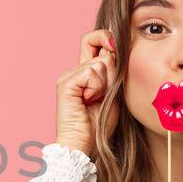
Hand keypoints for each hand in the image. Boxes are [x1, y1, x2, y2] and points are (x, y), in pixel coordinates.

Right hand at [55, 29, 119, 157]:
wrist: (84, 144)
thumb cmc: (98, 124)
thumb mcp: (113, 92)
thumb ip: (113, 72)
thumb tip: (115, 50)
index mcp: (85, 72)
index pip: (93, 40)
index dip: (106, 38)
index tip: (116, 46)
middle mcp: (74, 70)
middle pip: (96, 43)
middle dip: (110, 66)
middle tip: (106, 90)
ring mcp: (68, 76)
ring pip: (98, 62)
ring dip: (104, 83)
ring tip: (95, 100)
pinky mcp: (66, 83)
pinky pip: (91, 72)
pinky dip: (96, 87)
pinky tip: (88, 100)